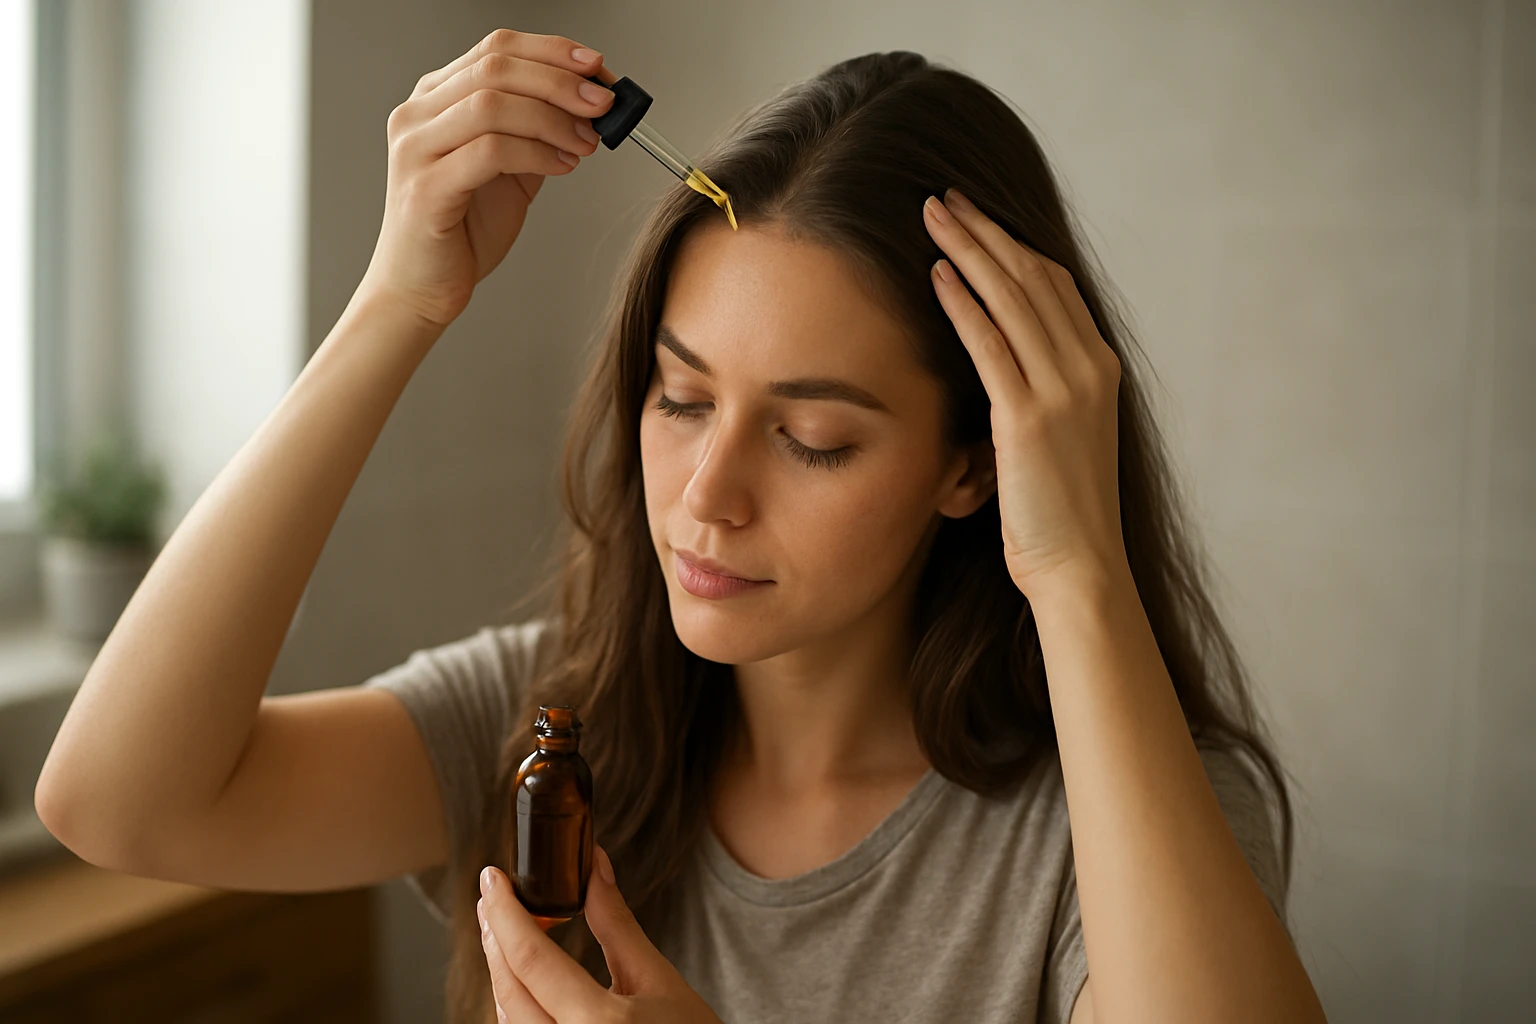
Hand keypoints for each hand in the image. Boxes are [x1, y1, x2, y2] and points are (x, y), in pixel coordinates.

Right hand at [358, 28, 617, 329]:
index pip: (495, 48)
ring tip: (587, 142)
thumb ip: (536, 132)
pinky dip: (537, 154)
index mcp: (435, 98)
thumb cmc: (461, 230)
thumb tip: (590, 103)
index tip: (597, 66)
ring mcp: (416, 149)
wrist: (421, 287)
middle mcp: (417, 115)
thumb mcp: (508, 169)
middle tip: (603, 103)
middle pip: (496, 68)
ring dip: (553, 118)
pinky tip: (564, 167)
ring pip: (492, 104)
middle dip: (561, 82)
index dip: (552, 51)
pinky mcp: (424, 188)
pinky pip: (491, 152)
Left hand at [477, 848, 723, 1022]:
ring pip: (507, 1016)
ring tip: (505, 929)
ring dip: (502, 970)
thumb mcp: (659, 979)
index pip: (532, 960)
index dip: (506, 913)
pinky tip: (521, 977)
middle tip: (493, 896)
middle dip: (496, 936)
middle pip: (508, 988)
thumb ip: (617, 925)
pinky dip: (516, 1002)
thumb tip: (595, 867)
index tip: (492, 879)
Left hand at [923, 189, 1128, 599]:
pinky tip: (935, 274)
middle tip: (946, 197)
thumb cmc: (1061, 515)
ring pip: (1013, 298)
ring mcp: (1064, 391)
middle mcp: (1089, 369)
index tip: (976, 219)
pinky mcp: (1029, 419)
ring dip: (970, 250)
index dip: (1013, 246)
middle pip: (1033, 277)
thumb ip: (1040, 396)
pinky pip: (991, 345)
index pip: (1055, 287)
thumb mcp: (1061, 440)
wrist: (1081, 568)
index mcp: (1100, 370)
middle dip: (987, 232)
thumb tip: (1001, 372)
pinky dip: (963, 304)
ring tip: (932, 214)